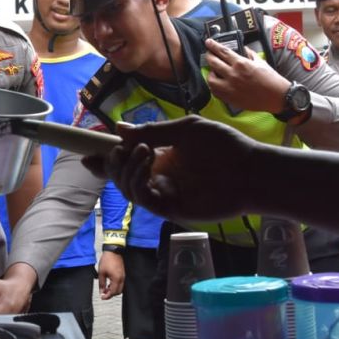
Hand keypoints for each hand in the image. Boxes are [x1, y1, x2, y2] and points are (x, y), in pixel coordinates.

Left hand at [97, 251, 124, 298]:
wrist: (113, 251)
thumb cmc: (107, 260)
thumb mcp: (101, 273)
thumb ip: (101, 284)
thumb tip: (101, 291)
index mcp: (116, 279)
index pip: (113, 292)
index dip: (107, 296)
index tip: (102, 297)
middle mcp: (122, 279)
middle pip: (118, 292)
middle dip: (111, 294)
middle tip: (104, 293)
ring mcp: (123, 276)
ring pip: (120, 288)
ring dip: (113, 290)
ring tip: (106, 288)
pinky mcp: (123, 274)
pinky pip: (121, 283)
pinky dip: (115, 286)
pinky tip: (109, 283)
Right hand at [105, 117, 258, 222]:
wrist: (250, 171)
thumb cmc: (225, 147)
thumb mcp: (186, 130)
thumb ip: (153, 131)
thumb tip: (120, 130)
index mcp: (162, 158)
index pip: (127, 161)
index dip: (106, 159)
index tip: (87, 152)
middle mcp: (159, 177)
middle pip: (120, 176)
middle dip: (112, 162)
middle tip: (120, 149)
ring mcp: (163, 194)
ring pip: (127, 189)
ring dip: (126, 169)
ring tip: (144, 151)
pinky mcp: (170, 208)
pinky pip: (142, 199)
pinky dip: (137, 180)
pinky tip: (149, 161)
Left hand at [203, 38, 286, 112]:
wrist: (276, 96)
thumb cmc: (270, 79)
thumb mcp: (260, 61)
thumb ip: (249, 54)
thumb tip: (242, 49)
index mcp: (241, 63)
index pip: (222, 51)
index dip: (213, 46)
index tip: (208, 42)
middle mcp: (233, 74)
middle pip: (213, 62)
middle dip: (208, 56)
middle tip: (208, 54)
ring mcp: (229, 87)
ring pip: (211, 79)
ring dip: (210, 73)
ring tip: (214, 71)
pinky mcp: (229, 98)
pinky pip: (215, 91)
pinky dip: (214, 86)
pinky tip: (217, 83)